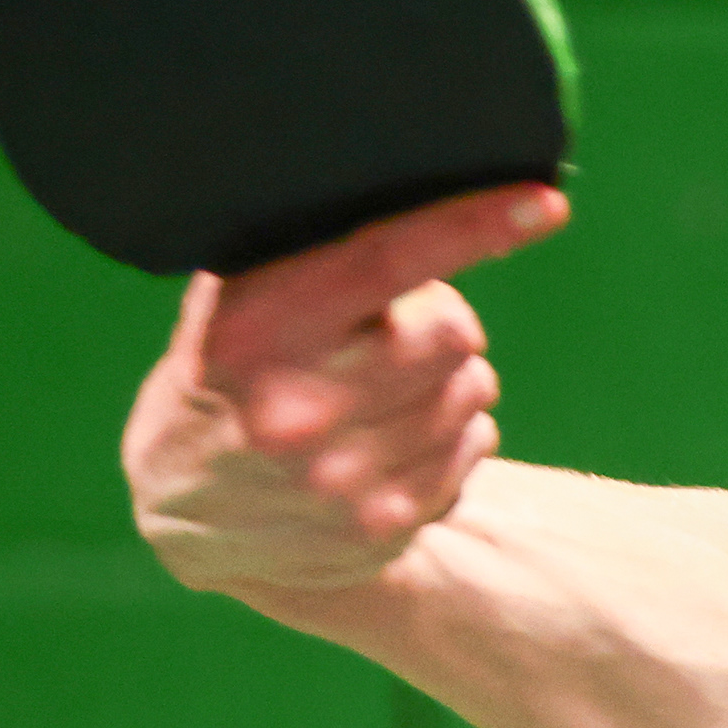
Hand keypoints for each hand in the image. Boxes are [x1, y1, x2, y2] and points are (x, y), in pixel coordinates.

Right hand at [124, 186, 565, 592]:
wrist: (185, 509)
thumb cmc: (227, 372)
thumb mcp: (235, 302)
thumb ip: (312, 257)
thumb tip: (429, 203)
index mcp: (256, 331)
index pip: (385, 261)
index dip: (473, 225)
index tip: (543, 202)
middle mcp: (298, 407)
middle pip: (455, 331)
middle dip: (441, 321)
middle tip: (395, 332)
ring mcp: (343, 476)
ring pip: (473, 390)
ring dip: (451, 380)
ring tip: (387, 390)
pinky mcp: (383, 525)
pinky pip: (474, 446)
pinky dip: (453, 435)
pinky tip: (394, 438)